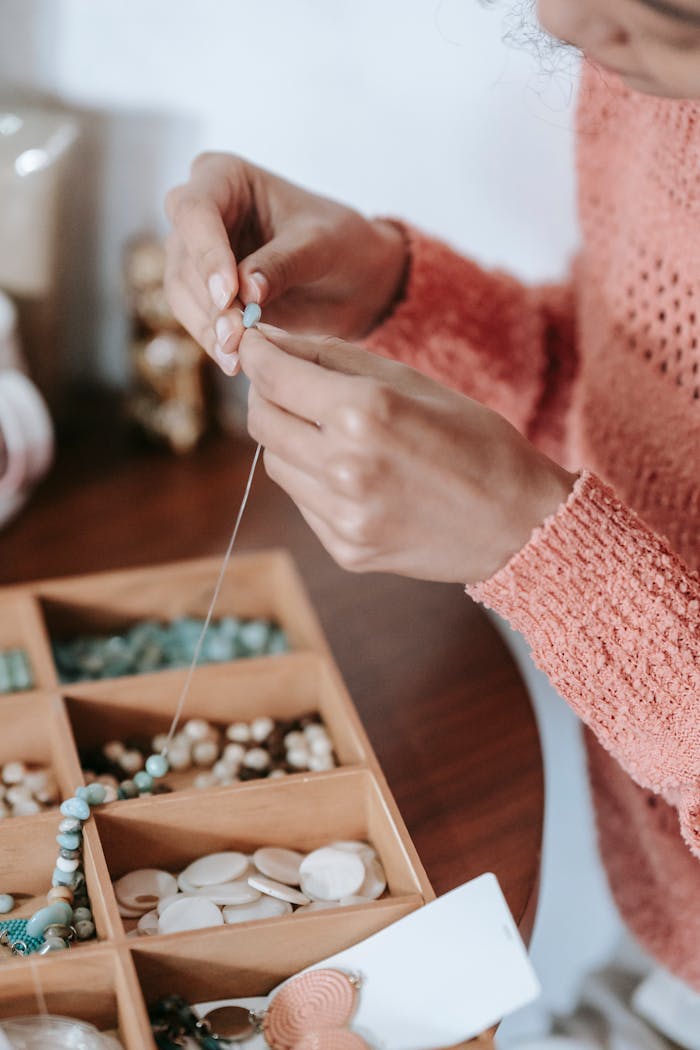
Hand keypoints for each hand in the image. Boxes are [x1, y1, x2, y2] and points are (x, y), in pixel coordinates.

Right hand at [163, 153, 405, 375]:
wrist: (355, 278)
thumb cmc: (342, 243)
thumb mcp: (320, 246)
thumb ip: (282, 264)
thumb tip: (245, 292)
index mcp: (224, 176)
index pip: (196, 211)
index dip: (208, 255)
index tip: (229, 296)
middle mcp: (200, 211)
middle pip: (184, 256)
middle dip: (208, 301)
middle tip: (236, 338)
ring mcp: (196, 254)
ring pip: (181, 292)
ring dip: (207, 328)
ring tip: (238, 357)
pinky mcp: (203, 293)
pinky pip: (195, 318)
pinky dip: (213, 341)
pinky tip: (236, 362)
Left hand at [239, 326, 575, 584]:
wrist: (518, 523)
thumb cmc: (474, 439)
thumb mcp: (411, 381)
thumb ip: (336, 359)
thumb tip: (272, 343)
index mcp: (365, 413)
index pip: (274, 376)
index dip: (255, 353)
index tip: (253, 344)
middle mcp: (345, 466)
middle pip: (262, 421)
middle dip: (264, 394)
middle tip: (281, 382)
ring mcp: (343, 515)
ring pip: (274, 463)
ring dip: (286, 437)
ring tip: (324, 429)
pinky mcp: (345, 549)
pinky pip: (302, 501)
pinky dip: (312, 478)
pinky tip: (350, 471)